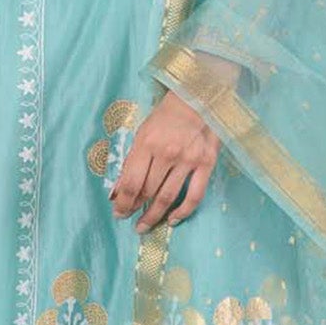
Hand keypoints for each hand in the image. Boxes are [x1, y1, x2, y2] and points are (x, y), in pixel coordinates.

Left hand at [109, 90, 220, 230]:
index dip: (124, 202)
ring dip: (155, 215)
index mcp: (147, 143)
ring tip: (146, 226)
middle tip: (132, 223)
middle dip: (137, 210)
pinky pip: (194, 195)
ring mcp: (188, 160)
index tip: (119, 213)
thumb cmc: (166, 116)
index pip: (131, 182)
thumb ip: (132, 161)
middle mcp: (167, 153)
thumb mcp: (143, 133)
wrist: (198, 98)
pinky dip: (183, 211)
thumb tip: (119, 189)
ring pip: (168, 197)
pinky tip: (173, 219)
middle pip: (148, 191)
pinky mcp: (206, 164)